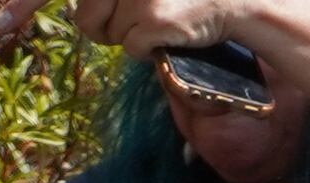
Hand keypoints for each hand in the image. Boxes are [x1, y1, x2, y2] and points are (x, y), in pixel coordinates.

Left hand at [67, 0, 249, 48]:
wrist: (228, 0)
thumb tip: (81, 17)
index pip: (84, 4)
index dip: (81, 13)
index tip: (90, 18)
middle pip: (87, 18)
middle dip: (106, 29)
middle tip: (134, 23)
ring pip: (112, 35)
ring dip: (132, 37)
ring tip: (159, 21)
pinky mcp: (152, 19)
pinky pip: (131, 49)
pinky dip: (147, 50)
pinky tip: (168, 34)